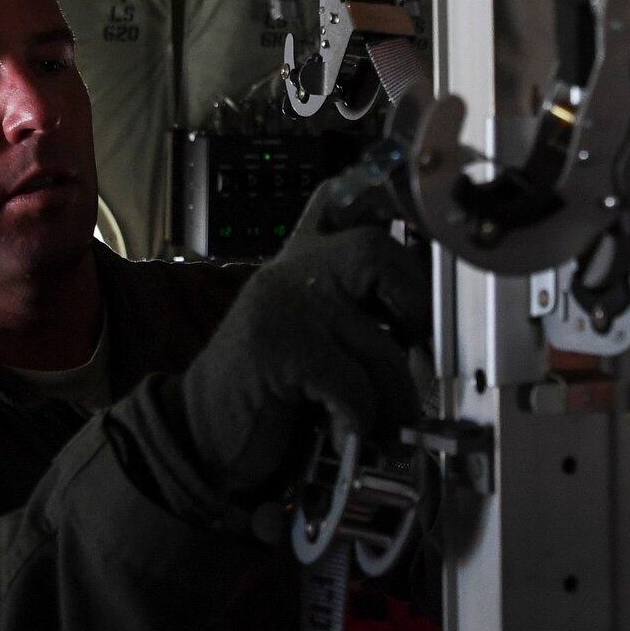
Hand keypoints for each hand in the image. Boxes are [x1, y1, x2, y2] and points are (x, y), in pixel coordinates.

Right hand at [183, 179, 431, 499]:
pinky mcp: (275, 350)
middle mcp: (292, 272)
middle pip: (375, 250)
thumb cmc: (270, 387)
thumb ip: (351, 309)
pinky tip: (347, 432)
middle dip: (416, 303)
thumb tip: (427, 324)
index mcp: (302, 260)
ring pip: (377, 341)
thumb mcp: (310, 332)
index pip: (339, 201)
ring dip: (396, 394)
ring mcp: (283, 307)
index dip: (383, 198)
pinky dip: (361, 417)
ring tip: (393, 425)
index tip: (419, 234)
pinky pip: (351, 383)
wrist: (202, 432)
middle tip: (417, 345)